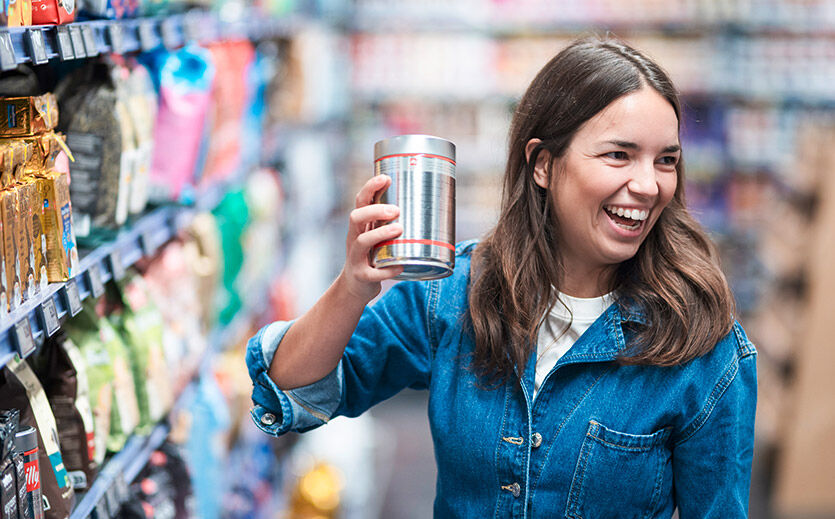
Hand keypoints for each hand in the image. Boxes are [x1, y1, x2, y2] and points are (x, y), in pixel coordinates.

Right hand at [339, 175, 403, 302]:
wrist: (355, 287)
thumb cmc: (372, 256)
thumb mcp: (378, 236)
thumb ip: (392, 223)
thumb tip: (426, 205)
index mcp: (360, 226)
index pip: (360, 202)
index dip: (370, 188)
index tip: (386, 178)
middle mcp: (354, 238)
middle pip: (355, 217)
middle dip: (374, 211)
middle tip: (395, 210)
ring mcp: (355, 258)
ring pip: (361, 242)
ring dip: (380, 234)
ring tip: (399, 229)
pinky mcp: (361, 276)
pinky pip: (372, 273)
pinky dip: (386, 270)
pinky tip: (400, 266)